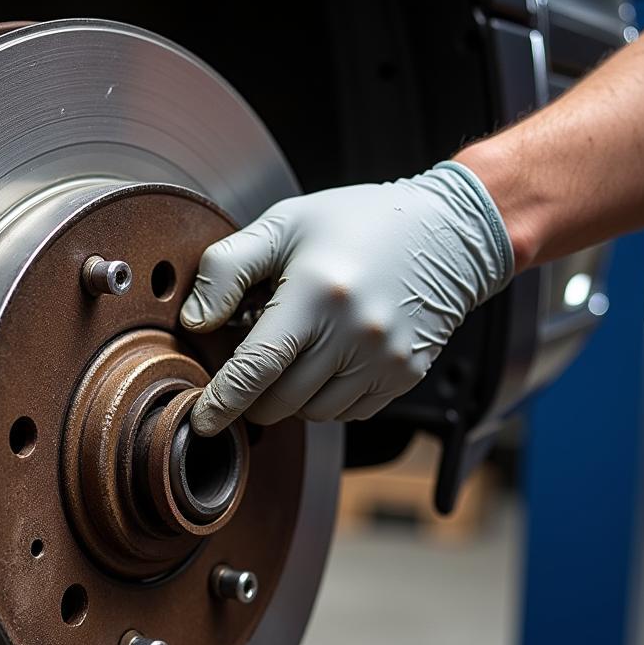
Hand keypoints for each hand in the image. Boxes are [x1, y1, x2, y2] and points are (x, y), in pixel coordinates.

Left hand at [180, 162, 512, 435]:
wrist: (448, 233)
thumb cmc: (358, 224)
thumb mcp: (284, 225)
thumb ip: (227, 270)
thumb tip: (195, 322)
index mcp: (316, 293)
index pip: (256, 368)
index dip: (223, 401)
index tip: (203, 420)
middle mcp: (354, 334)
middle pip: (280, 402)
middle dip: (254, 397)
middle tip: (254, 364)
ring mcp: (384, 360)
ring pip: (312, 414)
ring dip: (292, 398)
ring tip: (299, 352)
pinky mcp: (404, 376)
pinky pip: (347, 413)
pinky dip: (327, 399)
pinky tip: (331, 361)